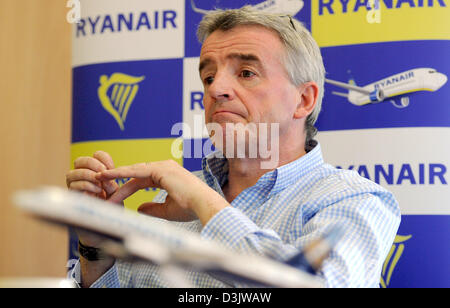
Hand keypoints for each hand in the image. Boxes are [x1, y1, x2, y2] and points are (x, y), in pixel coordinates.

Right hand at [66, 151, 120, 246]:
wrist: (104, 235)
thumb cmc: (112, 213)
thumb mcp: (117, 194)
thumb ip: (114, 182)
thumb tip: (116, 172)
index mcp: (94, 175)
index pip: (94, 155)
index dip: (101, 157)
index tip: (111, 166)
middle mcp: (81, 180)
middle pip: (78, 161)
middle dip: (91, 164)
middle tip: (103, 172)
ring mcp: (73, 190)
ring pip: (71, 173)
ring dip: (87, 176)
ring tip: (99, 184)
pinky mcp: (70, 201)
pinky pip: (72, 187)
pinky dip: (85, 186)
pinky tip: (97, 191)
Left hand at [95, 160, 229, 224]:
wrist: (203, 205)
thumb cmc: (190, 208)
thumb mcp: (167, 210)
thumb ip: (152, 208)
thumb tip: (138, 209)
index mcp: (167, 176)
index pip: (141, 182)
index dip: (126, 189)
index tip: (113, 198)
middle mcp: (165, 168)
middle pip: (135, 175)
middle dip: (118, 181)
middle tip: (101, 185)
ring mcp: (163, 167)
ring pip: (134, 171)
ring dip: (115, 176)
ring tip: (99, 179)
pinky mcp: (161, 169)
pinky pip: (136, 171)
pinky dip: (121, 173)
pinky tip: (108, 176)